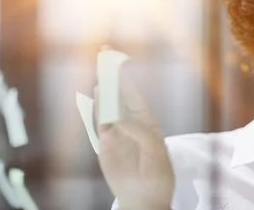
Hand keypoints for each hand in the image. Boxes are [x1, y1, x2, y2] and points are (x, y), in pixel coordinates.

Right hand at [95, 73, 174, 208]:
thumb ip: (139, 133)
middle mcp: (130, 123)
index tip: (117, 61)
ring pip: (107, 107)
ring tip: (101, 76)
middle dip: (111, 77)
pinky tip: (96, 97)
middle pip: (118, 96)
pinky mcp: (105, 145)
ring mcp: (116, 133)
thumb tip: (117, 120)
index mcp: (147, 121)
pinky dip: (97, 111)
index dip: (125, 78)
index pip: (133, 94)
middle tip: (104, 56)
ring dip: (103, 91)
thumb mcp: (155, 151)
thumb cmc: (157, 174)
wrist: (146, 197)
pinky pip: (99, 124)